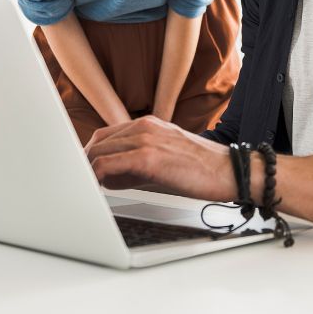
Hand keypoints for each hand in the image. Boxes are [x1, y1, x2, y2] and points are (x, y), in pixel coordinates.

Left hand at [85, 116, 234, 200]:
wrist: (230, 171)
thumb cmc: (201, 168)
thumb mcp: (164, 158)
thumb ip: (135, 164)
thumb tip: (108, 178)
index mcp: (147, 124)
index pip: (105, 135)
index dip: (91, 154)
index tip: (85, 171)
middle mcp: (144, 126)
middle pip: (98, 142)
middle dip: (86, 163)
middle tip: (82, 183)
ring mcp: (145, 140)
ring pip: (99, 152)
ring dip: (89, 171)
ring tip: (89, 189)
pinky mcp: (148, 158)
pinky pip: (108, 165)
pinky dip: (97, 176)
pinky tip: (100, 188)